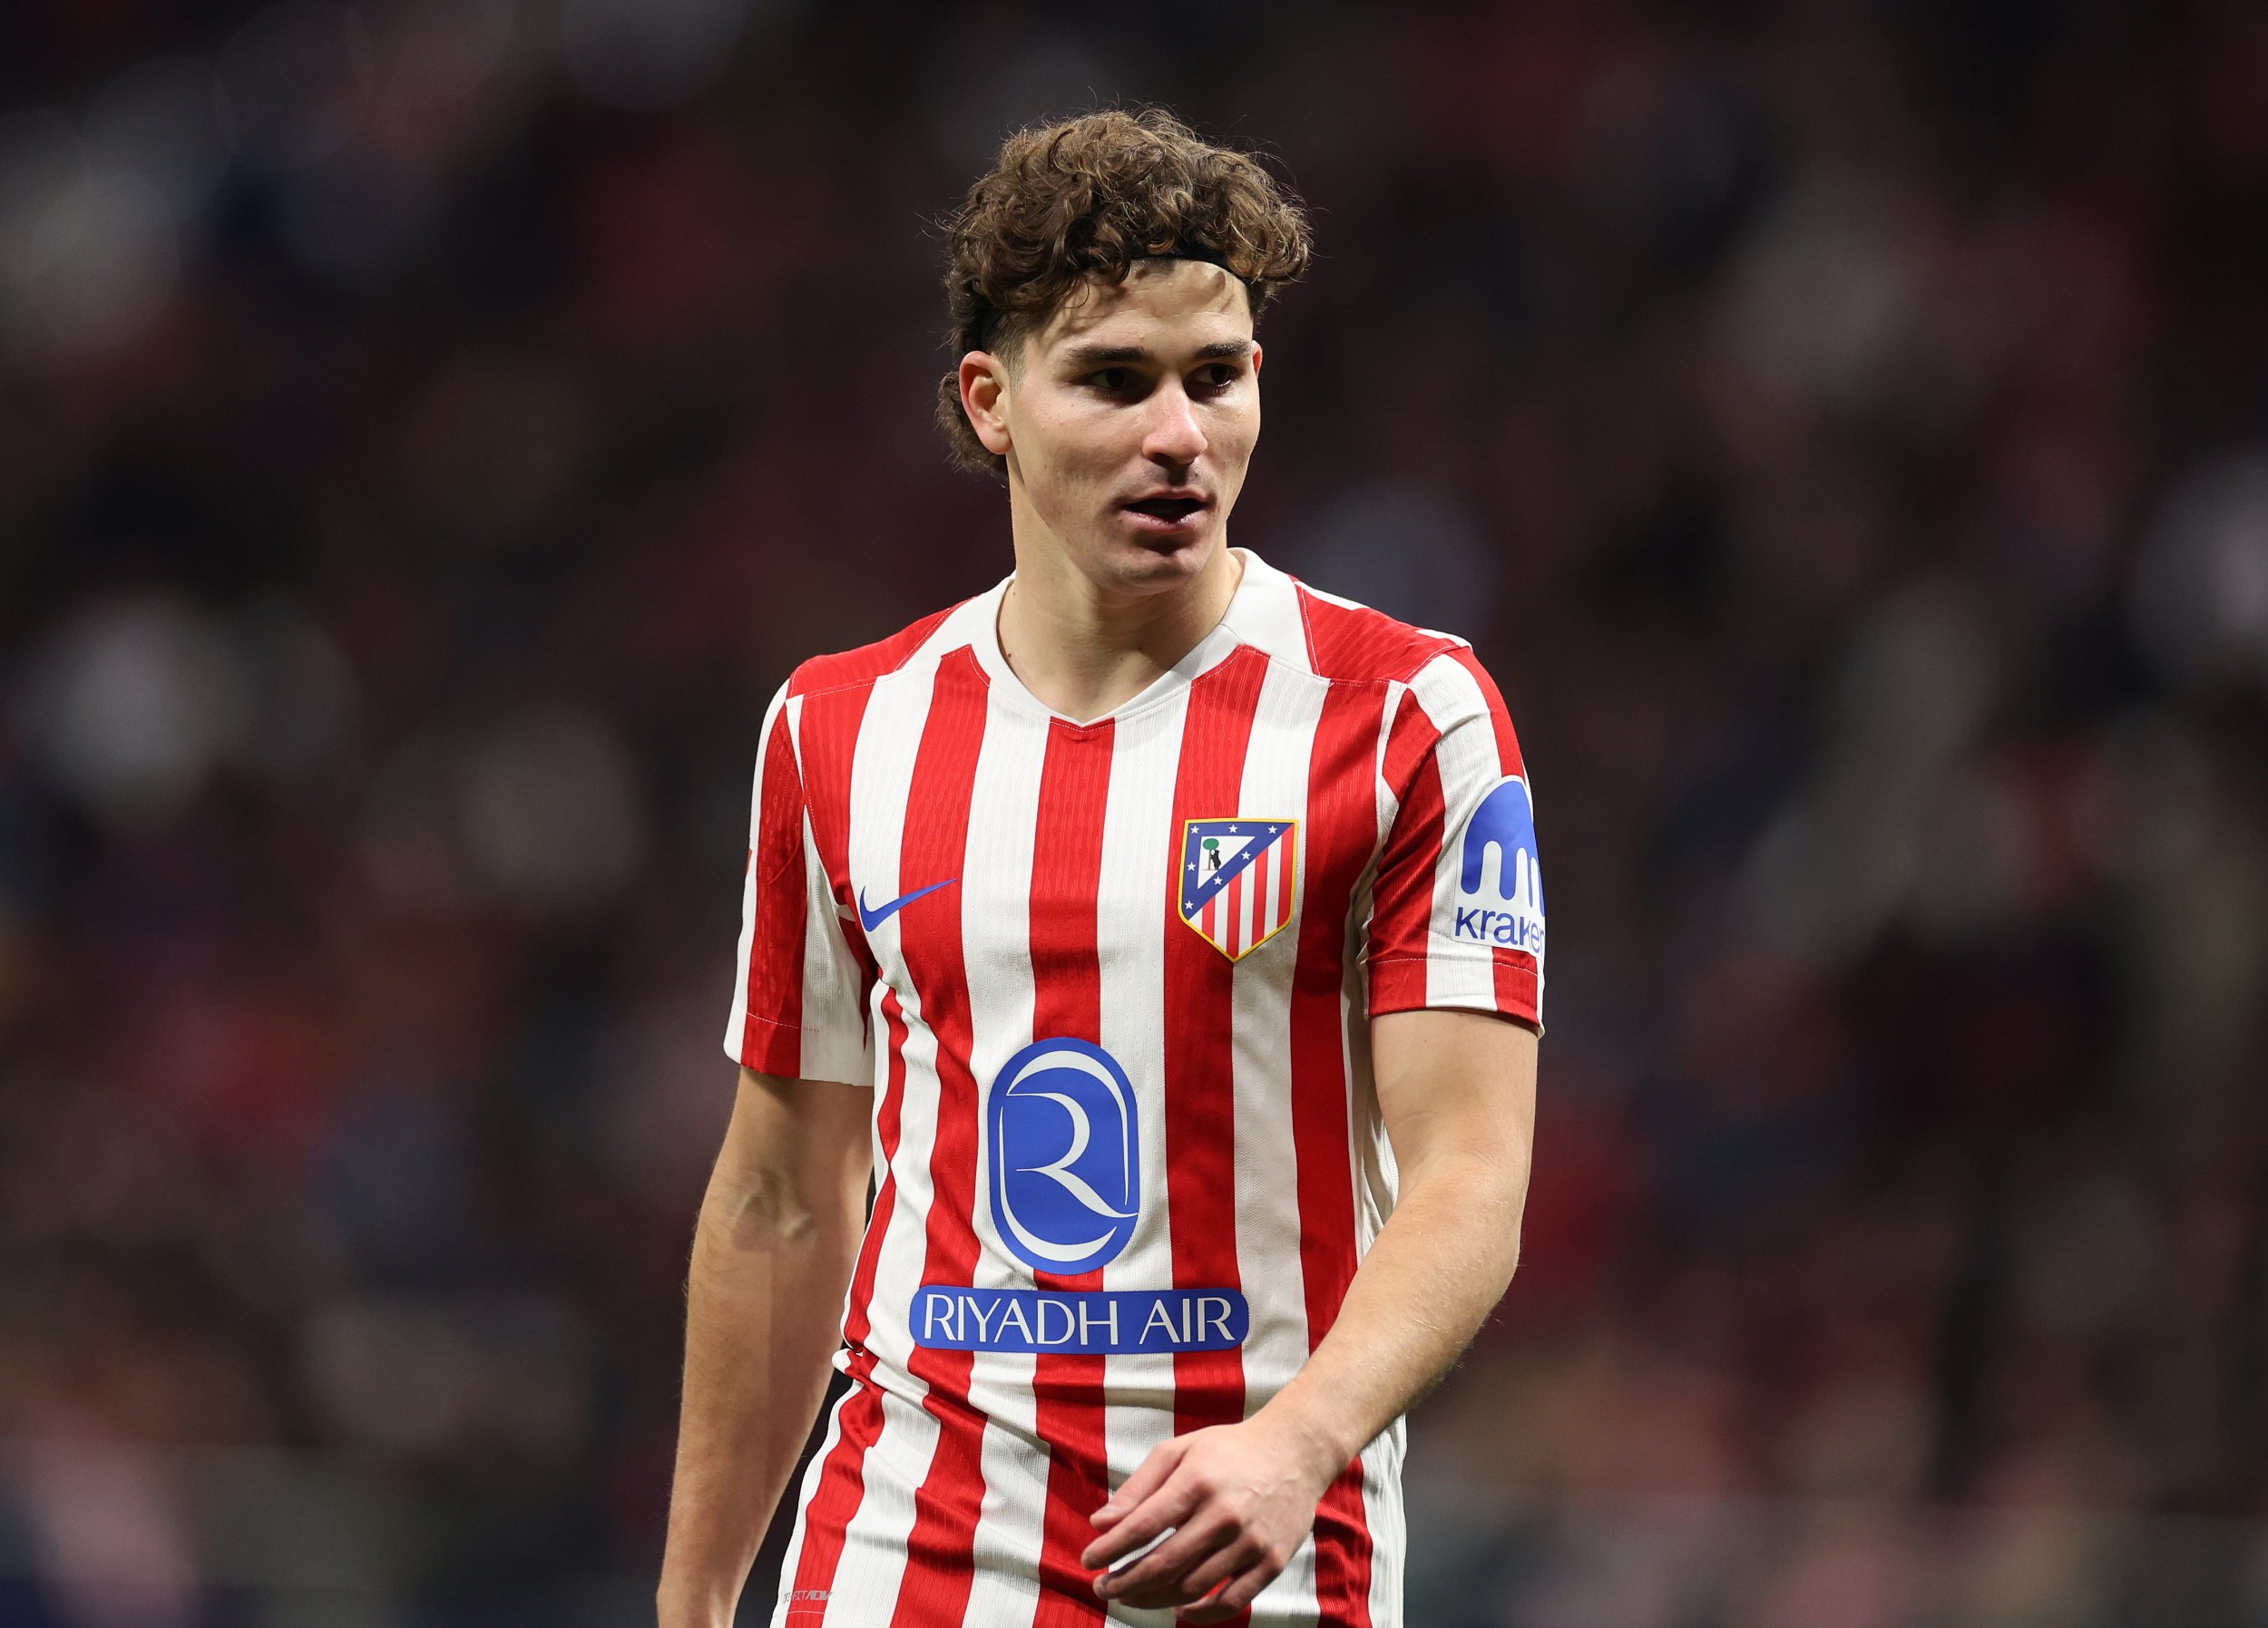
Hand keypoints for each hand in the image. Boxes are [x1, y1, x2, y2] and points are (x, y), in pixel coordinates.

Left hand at [1079, 1413, 1340, 1620]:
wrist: (1295, 1452)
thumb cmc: (1228, 1450)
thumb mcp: (1179, 1451)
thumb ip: (1138, 1487)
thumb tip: (1099, 1522)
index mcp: (1198, 1481)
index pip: (1143, 1526)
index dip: (1110, 1548)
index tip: (1088, 1560)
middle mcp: (1225, 1514)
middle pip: (1164, 1564)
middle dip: (1124, 1581)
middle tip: (1102, 1587)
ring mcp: (1252, 1542)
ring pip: (1192, 1588)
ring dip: (1153, 1599)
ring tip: (1131, 1595)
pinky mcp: (1272, 1562)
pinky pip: (1231, 1603)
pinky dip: (1200, 1614)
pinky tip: (1177, 1609)